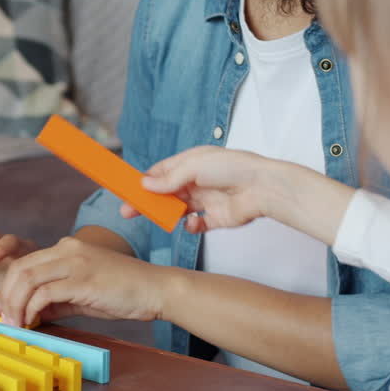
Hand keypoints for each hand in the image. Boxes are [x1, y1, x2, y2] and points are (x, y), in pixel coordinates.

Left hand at [0, 236, 168, 326]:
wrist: (156, 289)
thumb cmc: (123, 292)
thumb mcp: (83, 292)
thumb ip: (57, 298)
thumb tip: (31, 313)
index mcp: (67, 248)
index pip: (25, 264)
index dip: (6, 287)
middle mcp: (68, 249)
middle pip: (20, 268)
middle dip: (4, 296)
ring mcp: (75, 262)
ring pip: (28, 278)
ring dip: (15, 304)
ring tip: (14, 324)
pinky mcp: (83, 279)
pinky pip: (45, 293)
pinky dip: (32, 309)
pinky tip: (32, 322)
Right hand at [124, 146, 340, 235]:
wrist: (262, 188)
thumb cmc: (232, 168)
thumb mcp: (193, 166)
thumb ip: (169, 178)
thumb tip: (145, 184)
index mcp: (190, 163)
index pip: (161, 172)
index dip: (144, 181)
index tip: (127, 190)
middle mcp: (196, 181)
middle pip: (165, 193)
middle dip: (148, 202)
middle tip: (129, 211)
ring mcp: (206, 200)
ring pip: (177, 209)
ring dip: (167, 214)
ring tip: (160, 218)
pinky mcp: (215, 218)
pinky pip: (196, 225)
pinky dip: (190, 227)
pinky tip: (191, 224)